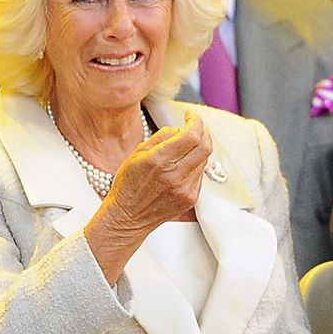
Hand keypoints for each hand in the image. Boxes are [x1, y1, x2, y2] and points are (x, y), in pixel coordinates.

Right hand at [103, 109, 212, 231]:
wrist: (127, 217)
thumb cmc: (128, 185)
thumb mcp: (137, 154)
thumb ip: (162, 137)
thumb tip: (181, 128)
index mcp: (158, 161)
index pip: (191, 135)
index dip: (195, 121)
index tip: (191, 116)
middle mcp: (175, 175)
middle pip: (205, 146)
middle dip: (203, 131)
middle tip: (195, 127)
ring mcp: (185, 189)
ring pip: (204, 159)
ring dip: (198, 149)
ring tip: (184, 149)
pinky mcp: (191, 198)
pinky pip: (200, 174)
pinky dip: (195, 165)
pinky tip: (182, 166)